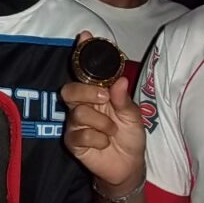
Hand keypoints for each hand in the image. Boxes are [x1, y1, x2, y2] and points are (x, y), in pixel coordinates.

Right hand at [62, 33, 146, 187]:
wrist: (128, 166)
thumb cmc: (129, 137)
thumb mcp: (133, 116)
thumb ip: (124, 99)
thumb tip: (119, 81)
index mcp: (97, 94)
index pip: (86, 70)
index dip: (83, 52)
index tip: (85, 36)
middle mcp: (82, 105)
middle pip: (70, 89)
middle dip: (86, 92)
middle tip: (104, 99)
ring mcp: (75, 123)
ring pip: (79, 113)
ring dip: (102, 124)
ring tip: (111, 132)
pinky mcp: (72, 141)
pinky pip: (80, 134)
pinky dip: (98, 139)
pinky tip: (104, 143)